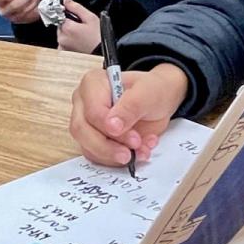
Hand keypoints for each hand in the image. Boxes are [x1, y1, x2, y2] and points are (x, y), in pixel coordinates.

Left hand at [56, 0, 100, 53]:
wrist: (102, 54)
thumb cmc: (98, 38)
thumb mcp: (90, 18)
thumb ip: (76, 8)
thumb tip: (67, 1)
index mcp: (67, 27)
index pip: (60, 15)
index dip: (69, 15)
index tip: (76, 18)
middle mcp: (62, 38)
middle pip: (61, 25)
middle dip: (69, 24)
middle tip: (82, 28)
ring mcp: (62, 47)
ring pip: (62, 34)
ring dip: (68, 33)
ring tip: (82, 36)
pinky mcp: (64, 53)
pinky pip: (63, 44)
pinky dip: (68, 42)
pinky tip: (79, 42)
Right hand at [69, 63, 188, 166]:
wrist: (160, 100)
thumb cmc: (151, 90)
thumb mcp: (146, 93)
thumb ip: (129, 107)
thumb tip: (111, 126)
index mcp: (93, 83)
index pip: (92, 111)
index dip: (108, 127)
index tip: (131, 137)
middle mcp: (84, 104)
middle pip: (83, 131)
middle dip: (109, 146)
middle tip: (133, 150)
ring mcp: (87, 123)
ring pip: (88, 147)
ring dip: (115, 155)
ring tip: (141, 150)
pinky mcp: (94, 141)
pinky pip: (98, 157)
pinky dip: (117, 160)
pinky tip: (138, 152)